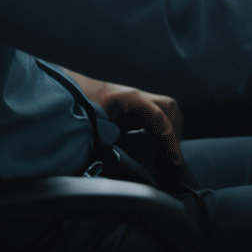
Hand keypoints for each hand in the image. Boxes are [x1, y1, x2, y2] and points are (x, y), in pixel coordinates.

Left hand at [69, 73, 184, 165]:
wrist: (76, 92)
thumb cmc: (84, 107)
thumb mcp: (94, 123)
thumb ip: (107, 138)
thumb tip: (119, 159)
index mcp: (130, 99)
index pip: (159, 117)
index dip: (170, 139)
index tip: (175, 159)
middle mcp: (138, 96)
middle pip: (169, 108)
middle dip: (176, 132)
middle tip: (174, 156)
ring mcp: (139, 99)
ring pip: (168, 109)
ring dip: (173, 128)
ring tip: (171, 150)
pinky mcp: (137, 105)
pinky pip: (158, 113)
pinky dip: (165, 127)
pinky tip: (161, 143)